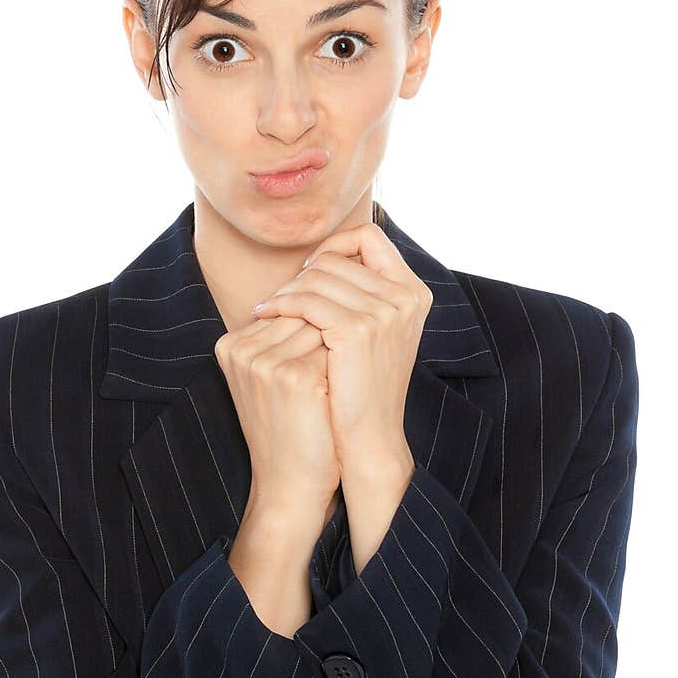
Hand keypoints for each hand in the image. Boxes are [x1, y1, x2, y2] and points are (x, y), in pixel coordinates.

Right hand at [214, 315, 339, 516]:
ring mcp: (266, 362)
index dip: (314, 325)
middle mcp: (242, 349)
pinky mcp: (294, 376)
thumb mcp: (269, 380)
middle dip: (329, 331)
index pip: (285, 309)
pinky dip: (348, 363)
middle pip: (303, 313)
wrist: (288, 483)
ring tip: (345, 374)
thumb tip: (320, 293)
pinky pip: (335, 348)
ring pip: (321, 327)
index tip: (329, 347)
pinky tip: (349, 386)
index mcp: (230, 345)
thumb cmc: (287, 430)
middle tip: (346, 358)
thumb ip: (281, 338)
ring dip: (340, 345)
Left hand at [250, 220, 432, 478]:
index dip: (335, 246)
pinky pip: (306, 300)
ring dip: (285, 290)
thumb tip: (319, 262)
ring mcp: (384, 311)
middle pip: (338, 257)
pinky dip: (280, 304)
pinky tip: (264, 315)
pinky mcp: (357, 329)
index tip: (310, 271)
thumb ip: (360, 298)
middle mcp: (405, 296)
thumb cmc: (363, 392)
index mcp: (413, 292)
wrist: (369, 440)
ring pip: (317, 276)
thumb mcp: (373, 337)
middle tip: (278, 297)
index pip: (370, 238)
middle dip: (302, 274)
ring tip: (266, 308)